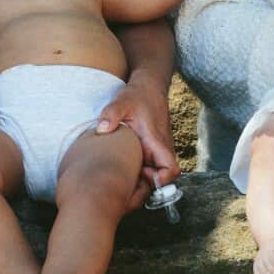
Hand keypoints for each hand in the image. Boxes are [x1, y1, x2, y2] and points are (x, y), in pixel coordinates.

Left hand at [95, 80, 179, 209]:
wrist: (148, 88)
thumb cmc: (137, 96)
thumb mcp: (122, 102)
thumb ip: (111, 114)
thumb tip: (102, 129)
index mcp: (157, 141)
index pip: (171, 169)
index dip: (161, 180)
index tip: (144, 176)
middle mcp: (160, 149)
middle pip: (161, 179)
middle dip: (145, 185)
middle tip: (124, 180)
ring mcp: (156, 151)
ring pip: (154, 175)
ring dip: (140, 180)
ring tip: (120, 175)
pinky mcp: (150, 151)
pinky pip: (148, 168)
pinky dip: (137, 172)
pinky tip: (120, 168)